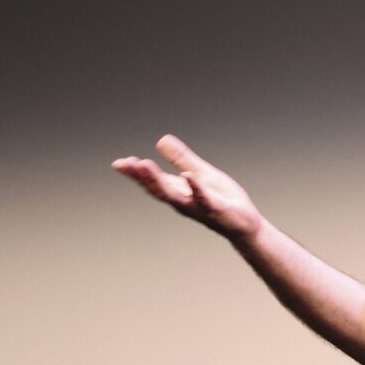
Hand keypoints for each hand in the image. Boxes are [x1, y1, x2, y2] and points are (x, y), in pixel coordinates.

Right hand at [111, 134, 262, 239]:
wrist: (245, 224)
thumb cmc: (222, 199)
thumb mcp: (200, 173)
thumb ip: (181, 159)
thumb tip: (161, 140)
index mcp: (179, 191)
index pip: (153, 182)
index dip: (136, 174)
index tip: (119, 164)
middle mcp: (184, 201)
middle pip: (158, 189)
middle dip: (141, 177)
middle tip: (126, 164)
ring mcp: (199, 207)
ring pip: (175, 195)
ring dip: (159, 182)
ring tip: (145, 165)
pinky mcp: (217, 209)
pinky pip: (205, 199)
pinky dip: (196, 188)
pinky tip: (188, 176)